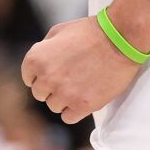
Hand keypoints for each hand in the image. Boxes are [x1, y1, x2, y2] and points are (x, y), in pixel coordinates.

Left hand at [21, 16, 145, 124]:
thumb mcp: (58, 31)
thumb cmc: (90, 32)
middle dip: (51, 87)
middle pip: (40, 94)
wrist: (119, 39)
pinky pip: (68, 118)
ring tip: (79, 86)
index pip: (29, 78)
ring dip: (64, 99)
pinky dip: (74, 111)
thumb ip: (43, 49)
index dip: (41, 75)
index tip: (54, 72)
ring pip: (54, 106)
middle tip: (68, 79)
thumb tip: (38, 66)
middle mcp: (46, 78)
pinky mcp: (83, 106)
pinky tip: (83, 99)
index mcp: (36, 59)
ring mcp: (64, 94)